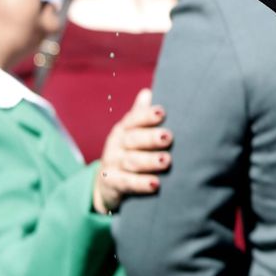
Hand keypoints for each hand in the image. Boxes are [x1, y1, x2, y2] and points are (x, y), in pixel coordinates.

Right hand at [93, 89, 171, 213]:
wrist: (107, 183)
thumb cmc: (130, 151)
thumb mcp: (134, 133)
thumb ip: (142, 115)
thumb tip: (147, 92)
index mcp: (124, 129)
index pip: (133, 119)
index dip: (147, 115)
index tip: (162, 112)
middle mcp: (117, 144)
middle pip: (133, 139)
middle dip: (150, 138)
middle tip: (168, 137)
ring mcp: (113, 164)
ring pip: (131, 161)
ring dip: (149, 161)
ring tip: (167, 160)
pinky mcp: (112, 183)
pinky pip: (126, 183)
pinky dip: (140, 184)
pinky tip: (156, 184)